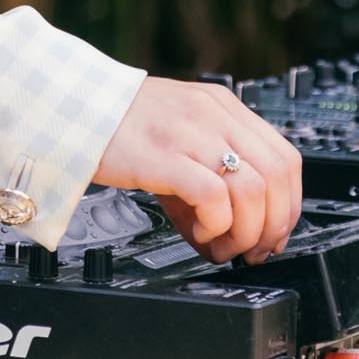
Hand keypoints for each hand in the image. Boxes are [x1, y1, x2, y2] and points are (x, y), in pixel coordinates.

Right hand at [92, 75, 302, 263]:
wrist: (70, 110)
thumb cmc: (119, 129)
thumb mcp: (178, 143)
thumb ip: (208, 182)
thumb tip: (227, 240)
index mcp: (223, 108)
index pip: (286, 158)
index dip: (288, 205)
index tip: (274, 233)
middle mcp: (214, 115)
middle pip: (278, 176)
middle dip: (273, 225)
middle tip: (252, 249)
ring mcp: (191, 133)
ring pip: (253, 189)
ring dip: (245, 230)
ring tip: (220, 244)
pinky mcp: (164, 155)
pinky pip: (214, 195)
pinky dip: (215, 224)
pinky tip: (197, 232)